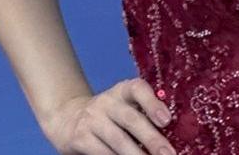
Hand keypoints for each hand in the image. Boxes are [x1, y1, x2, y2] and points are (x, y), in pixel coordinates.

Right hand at [43, 78, 174, 154]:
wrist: (68, 118)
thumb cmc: (108, 114)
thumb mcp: (123, 105)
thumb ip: (142, 113)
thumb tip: (170, 133)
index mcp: (123, 90)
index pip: (138, 89)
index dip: (153, 103)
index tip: (167, 120)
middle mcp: (107, 102)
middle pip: (131, 119)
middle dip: (151, 138)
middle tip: (167, 153)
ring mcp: (92, 119)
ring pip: (117, 140)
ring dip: (136, 154)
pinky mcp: (80, 138)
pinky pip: (102, 152)